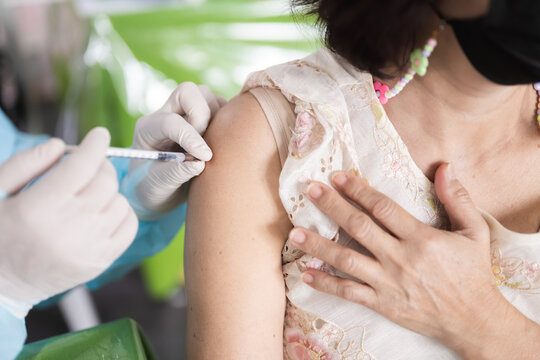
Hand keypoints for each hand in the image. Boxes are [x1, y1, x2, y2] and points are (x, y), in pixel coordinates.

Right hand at [0, 128, 136, 316]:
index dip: (95, 145)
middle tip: (90, 164)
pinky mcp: (101, 262)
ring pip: (119, 202)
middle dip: (101, 164)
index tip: (99, 135)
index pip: (81, 166)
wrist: (1, 284)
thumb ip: (26, 164)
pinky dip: (122, 212)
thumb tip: (62, 146)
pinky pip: (129, 227)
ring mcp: (89, 248)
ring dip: (109, 189)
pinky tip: (105, 210)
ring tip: (91, 191)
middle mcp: (68, 228)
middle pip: (105, 181)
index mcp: (38, 208)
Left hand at [131, 82, 226, 214]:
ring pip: (207, 96)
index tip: (205, 157)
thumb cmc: (154, 189)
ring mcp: (186, 112)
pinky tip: (224, 142)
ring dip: (217, 117)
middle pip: (188, 91)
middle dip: (203, 115)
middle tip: (206, 145)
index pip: (171, 122)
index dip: (191, 137)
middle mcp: (166, 113)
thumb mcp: (158, 187)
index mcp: (148, 128)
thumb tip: (200, 162)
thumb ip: (175, 174)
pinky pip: (222, 106)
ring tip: (214, 145)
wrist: (158, 191)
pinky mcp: (204, 116)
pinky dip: (227, 121)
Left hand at [287, 163, 536, 357]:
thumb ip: (458, 198)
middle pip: (358, 227)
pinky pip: (349, 292)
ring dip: (318, 245)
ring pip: (346, 260)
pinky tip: (307, 274)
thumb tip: (445, 166)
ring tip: (294, 232)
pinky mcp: (382, 304)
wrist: (473, 320)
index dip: (358, 190)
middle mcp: (400, 258)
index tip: (338, 176)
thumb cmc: (473, 273)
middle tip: (310, 191)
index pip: (382, 208)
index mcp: (421, 238)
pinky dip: (327, 283)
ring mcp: (388, 283)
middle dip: (332, 207)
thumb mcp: (475, 232)